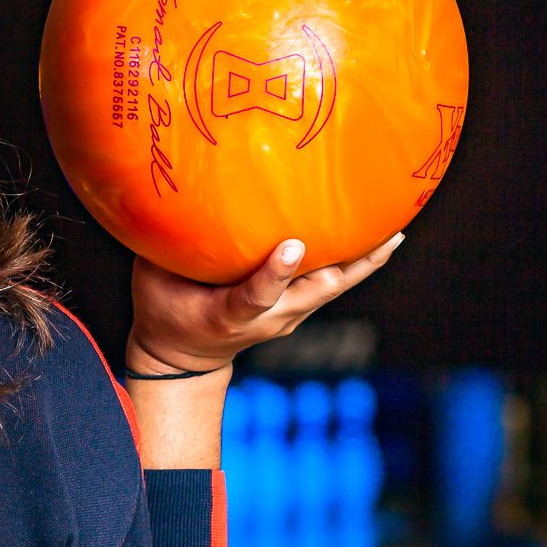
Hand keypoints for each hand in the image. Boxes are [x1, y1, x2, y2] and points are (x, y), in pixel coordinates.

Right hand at [125, 233, 404, 376]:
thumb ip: (167, 246)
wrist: (184, 356)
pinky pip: (336, 282)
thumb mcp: (152, 281)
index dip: (275, 273)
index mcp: (228, 314)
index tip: (292, 246)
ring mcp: (289, 316)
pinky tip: (385, 233)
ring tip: (395, 228)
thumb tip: (173, 190)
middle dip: (345, 266)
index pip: (255, 297)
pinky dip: (361, 260)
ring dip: (365, 261)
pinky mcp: (300, 308)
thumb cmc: (165, 308)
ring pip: (335, 287)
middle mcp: (269, 318)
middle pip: (315, 293)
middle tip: (374, 233)